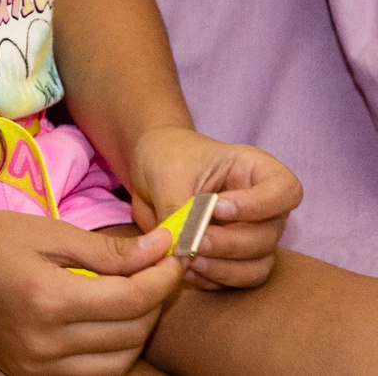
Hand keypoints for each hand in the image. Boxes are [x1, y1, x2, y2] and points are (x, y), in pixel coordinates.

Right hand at [0, 204, 179, 375]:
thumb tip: (162, 249)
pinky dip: (110, 351)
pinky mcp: (29, 375)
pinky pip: (92, 373)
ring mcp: (35, 366)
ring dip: (136, 330)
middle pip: (131, 333)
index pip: (131, 300)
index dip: (162, 278)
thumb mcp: (47, 231)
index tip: (170, 254)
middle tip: (152, 269)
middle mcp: (43, 342)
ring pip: (119, 362)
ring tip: (128, 295)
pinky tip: (103, 320)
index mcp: (45, 298)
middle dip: (154, 300)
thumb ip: (107, 249)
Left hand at [125, 125, 298, 291]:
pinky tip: (186, 270)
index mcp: (258, 171)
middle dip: (230, 243)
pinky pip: (238, 279)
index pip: (285, 192)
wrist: (149, 166)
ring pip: (258, 264)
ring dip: (224, 268)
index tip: (218, 207)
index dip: (257, 205)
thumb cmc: (168, 157)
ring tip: (188, 260)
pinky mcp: (236, 257)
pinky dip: (214, 279)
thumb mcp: (169, 173)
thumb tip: (182, 247)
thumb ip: (179, 207)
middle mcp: (265, 207)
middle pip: (268, 236)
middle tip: (195, 242)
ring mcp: (254, 234)